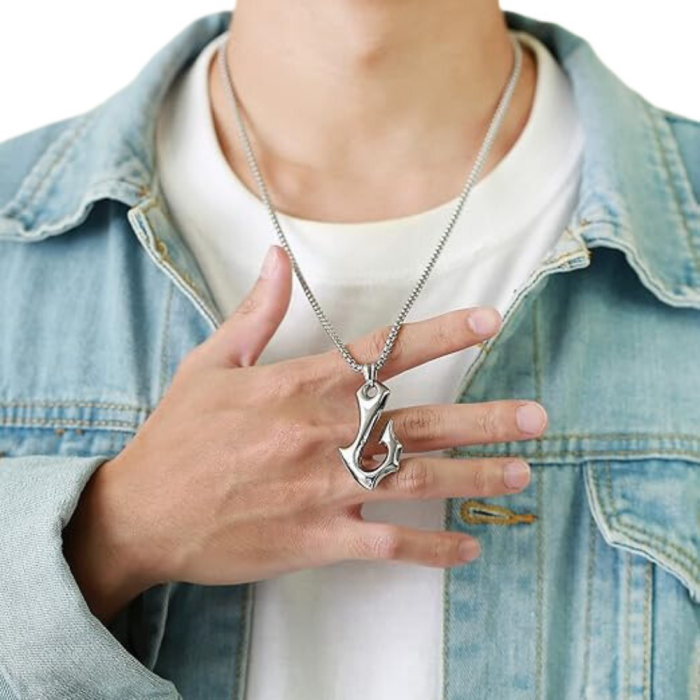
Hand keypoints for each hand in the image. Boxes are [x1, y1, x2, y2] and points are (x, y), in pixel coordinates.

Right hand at [65, 244, 546, 620]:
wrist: (144, 510)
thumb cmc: (179, 436)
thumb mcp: (211, 363)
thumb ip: (256, 312)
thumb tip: (275, 258)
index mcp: (301, 385)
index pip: (385, 351)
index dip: (441, 334)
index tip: (488, 321)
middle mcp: (324, 432)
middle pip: (419, 419)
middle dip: (483, 418)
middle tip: (536, 417)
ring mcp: (325, 487)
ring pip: (417, 478)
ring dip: (474, 476)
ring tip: (519, 472)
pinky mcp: (319, 536)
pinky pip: (389, 542)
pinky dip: (431, 548)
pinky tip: (468, 549)